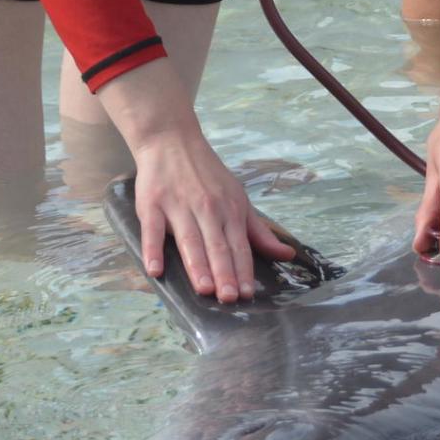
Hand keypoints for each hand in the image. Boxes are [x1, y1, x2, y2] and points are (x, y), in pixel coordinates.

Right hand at [129, 127, 293, 302]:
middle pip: (216, 245)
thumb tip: (287, 255)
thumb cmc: (207, 174)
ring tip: (204, 289)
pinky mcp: (152, 204)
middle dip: (224, 272)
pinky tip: (155, 270)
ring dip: (197, 265)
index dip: (243, 270)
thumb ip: (259, 231)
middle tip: (228, 298)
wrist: (172, 140)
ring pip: (190, 239)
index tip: (247, 294)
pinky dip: (153, 249)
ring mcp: (179, 206)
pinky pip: (152, 230)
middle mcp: (207, 208)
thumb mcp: (238, 198)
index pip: (239, 245)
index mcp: (230, 210)